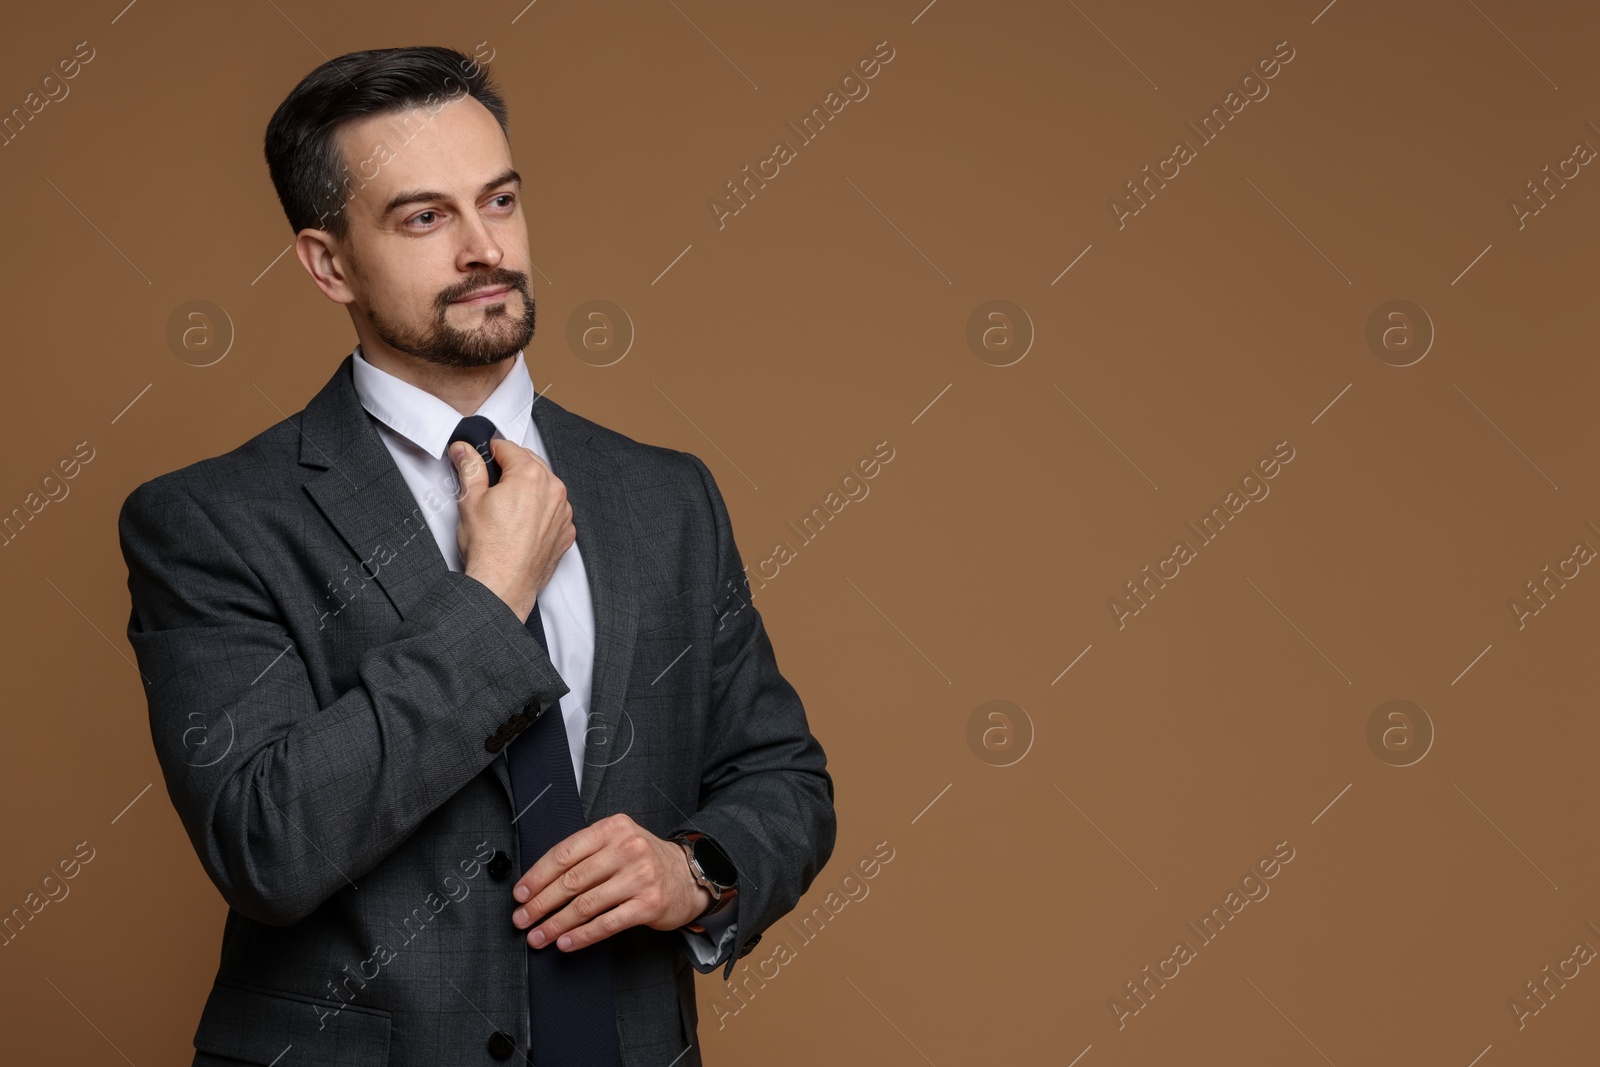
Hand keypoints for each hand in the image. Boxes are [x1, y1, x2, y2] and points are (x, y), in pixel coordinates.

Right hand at [450, 436, 574, 622]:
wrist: (503, 585)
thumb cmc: (488, 548)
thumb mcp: (470, 500)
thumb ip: (470, 468)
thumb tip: (465, 451)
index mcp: (530, 475)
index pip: (509, 448)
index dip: (491, 452)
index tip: (482, 458)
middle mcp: (553, 491)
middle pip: (530, 464)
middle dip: (511, 468)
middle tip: (490, 483)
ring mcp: (563, 513)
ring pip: (545, 487)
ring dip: (528, 489)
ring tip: (505, 506)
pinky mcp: (565, 532)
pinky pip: (554, 511)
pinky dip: (540, 511)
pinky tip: (521, 523)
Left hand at [510, 813, 713, 950]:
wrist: (690, 875)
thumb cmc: (644, 861)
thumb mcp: (617, 842)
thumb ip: (585, 854)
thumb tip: (538, 884)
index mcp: (612, 828)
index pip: (565, 853)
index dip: (537, 876)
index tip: (520, 895)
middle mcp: (627, 848)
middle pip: (571, 881)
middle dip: (540, 904)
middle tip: (521, 920)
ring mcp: (640, 876)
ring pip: (586, 905)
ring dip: (556, 924)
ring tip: (538, 937)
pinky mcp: (649, 904)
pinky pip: (607, 923)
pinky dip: (582, 936)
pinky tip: (566, 943)